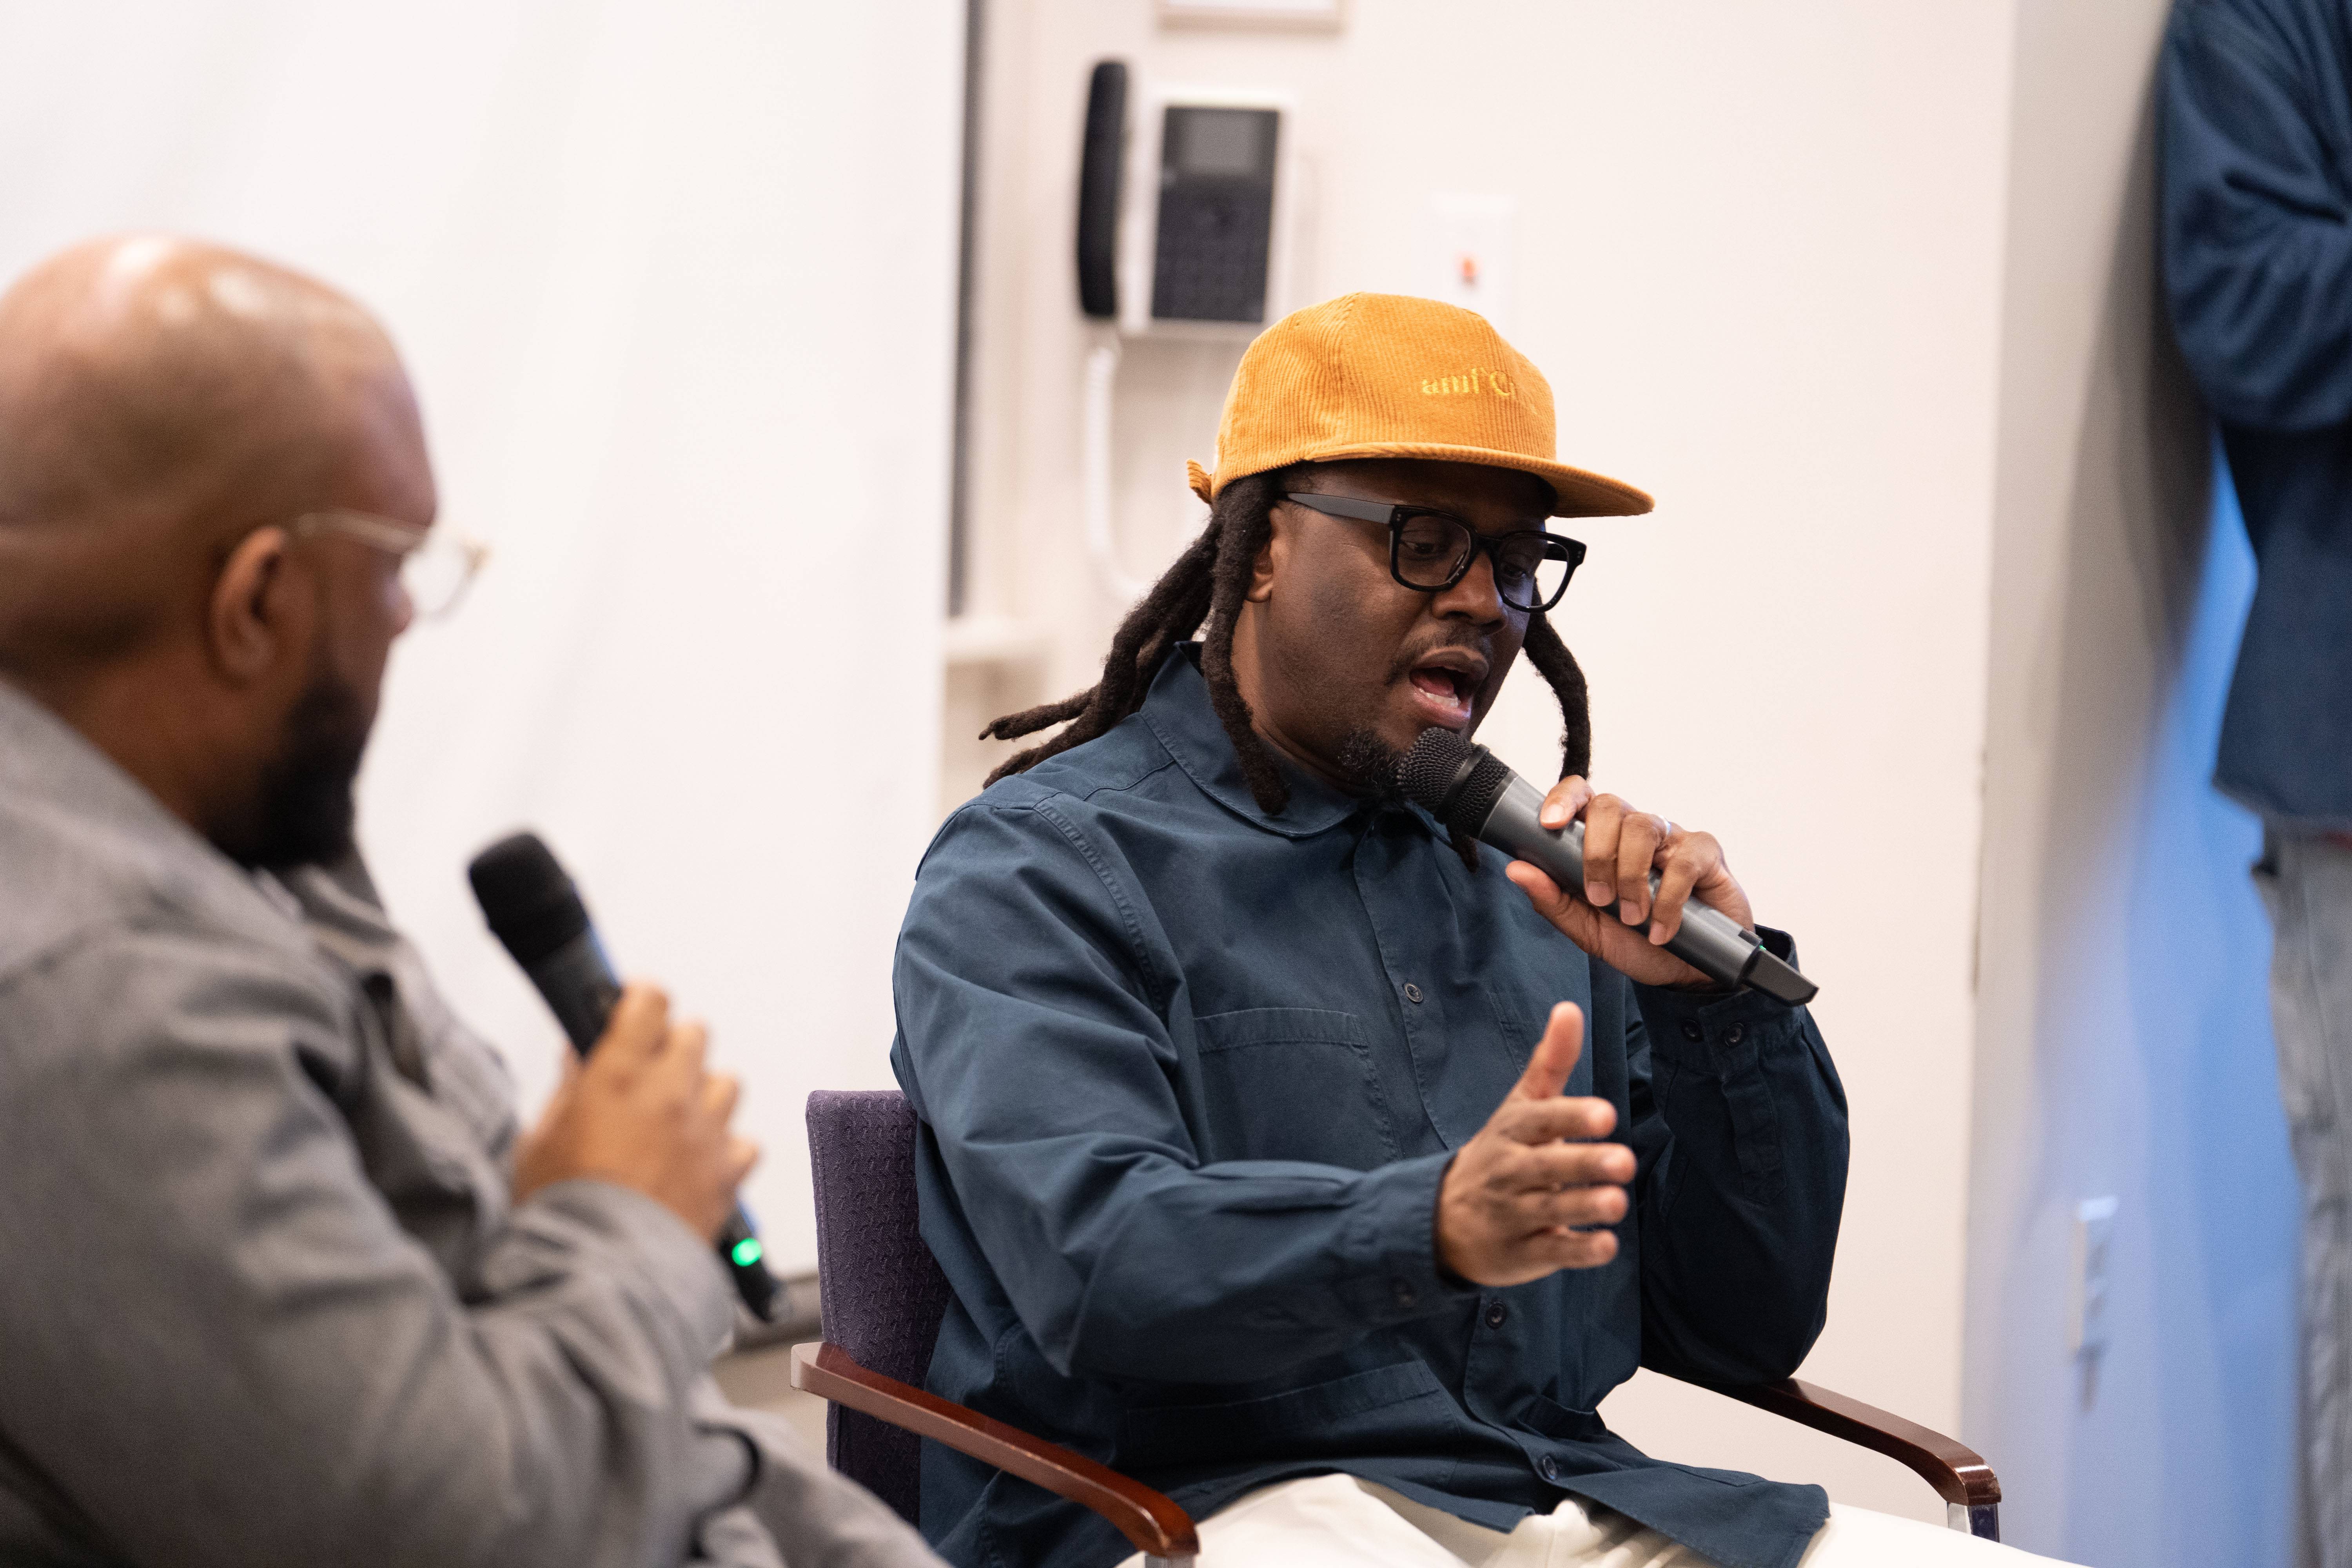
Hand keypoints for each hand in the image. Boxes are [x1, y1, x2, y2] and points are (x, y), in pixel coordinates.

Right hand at [511, 981, 758, 1241]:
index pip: (649, 1001)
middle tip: (646, 1075)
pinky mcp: (727, 1174)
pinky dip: (725, 1151)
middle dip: (671, 1048)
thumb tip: (580, 1054)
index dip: (640, 1002)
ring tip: (674, 1123)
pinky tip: (697, 1166)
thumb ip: (568, 1090)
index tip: (632, 1011)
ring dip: (703, 1095)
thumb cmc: (558, 1214)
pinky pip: (744, 1144)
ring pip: (726, 1083)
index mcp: (619, 1075)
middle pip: (694, 1035)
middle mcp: (671, 1095)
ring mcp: (705, 1134)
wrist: (598, 1277)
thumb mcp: (539, 1142)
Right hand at [1435, 1002, 1633, 1286]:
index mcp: (1512, 1131)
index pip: (1541, 1120)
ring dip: (1584, 1206)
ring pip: (1551, 1210)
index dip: (1571, 1117)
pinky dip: (1578, 1251)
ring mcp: (1514, 1214)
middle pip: (1547, 1166)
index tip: (1606, 1114)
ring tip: (1617, 1202)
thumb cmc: (1500, 1153)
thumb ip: (1550, 1062)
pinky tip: (1605, 1246)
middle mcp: (1511, 1171)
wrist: (1443, 1220)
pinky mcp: (1523, 1252)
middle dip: (1584, 1164)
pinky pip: (1552, 1252)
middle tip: (1624, 1161)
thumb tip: (1570, 1007)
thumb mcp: (1520, 1107)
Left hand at [1502, 777, 1754, 989]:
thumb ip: (1553, 900)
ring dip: (1630, 878)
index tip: (1548, 824)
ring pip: (1643, 826)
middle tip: (1600, 899)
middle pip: (1610, 806)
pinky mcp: (1705, 854)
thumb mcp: (1588, 929)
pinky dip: (1667, 901)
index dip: (1563, 799)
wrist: (1687, 973)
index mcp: (1604, 839)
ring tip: (1632, 918)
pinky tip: (1661, 930)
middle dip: (1597, 853)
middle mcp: (1636, 830)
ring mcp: (1672, 838)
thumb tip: (1515, 869)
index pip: (1582, 796)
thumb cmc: (1636, 942)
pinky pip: (1682, 861)